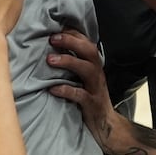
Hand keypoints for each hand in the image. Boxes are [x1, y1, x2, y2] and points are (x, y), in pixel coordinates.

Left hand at [46, 28, 114, 146]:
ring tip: (50, 60)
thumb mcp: (83, 79)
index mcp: (94, 65)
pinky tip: (52, 88)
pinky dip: (66, 90)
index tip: (55, 29)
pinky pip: (80, 95)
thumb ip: (72, 64)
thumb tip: (50, 50)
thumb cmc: (89, 98)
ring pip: (87, 69)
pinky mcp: (92, 104)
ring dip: (68, 62)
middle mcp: (97, 73)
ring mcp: (95, 88)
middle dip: (71, 42)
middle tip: (52, 39)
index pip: (87, 42)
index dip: (73, 33)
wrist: (106, 125)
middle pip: (89, 51)